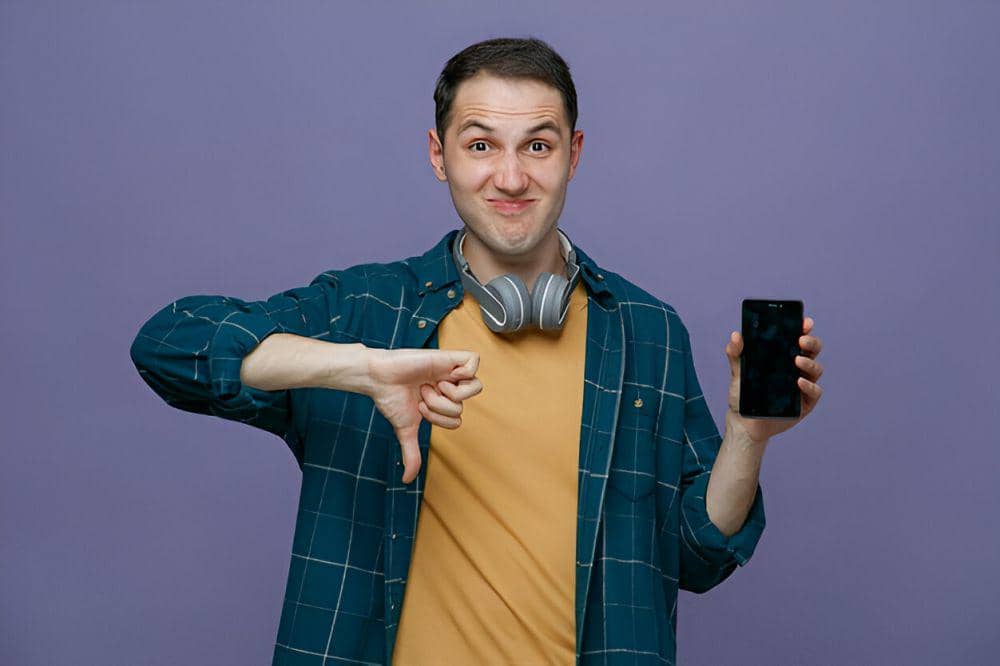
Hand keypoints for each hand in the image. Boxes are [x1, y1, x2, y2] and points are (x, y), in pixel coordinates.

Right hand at [365, 348, 482, 483]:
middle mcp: (448, 387)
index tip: (421, 409)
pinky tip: (445, 376)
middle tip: (423, 396)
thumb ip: (411, 453)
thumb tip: (407, 480)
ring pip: (475, 387)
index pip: (458, 420)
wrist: (379, 378)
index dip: (441, 420)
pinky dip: (464, 372)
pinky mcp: (448, 357)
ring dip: (450, 393)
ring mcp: (449, 371)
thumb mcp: (406, 429)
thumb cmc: (391, 399)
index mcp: (441, 401)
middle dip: (440, 407)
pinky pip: (474, 360)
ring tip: (432, 385)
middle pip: (464, 407)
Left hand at [724, 316, 823, 444]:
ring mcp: (803, 386)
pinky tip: (799, 382)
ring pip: (816, 370)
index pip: (799, 339)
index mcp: (785, 358)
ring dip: (809, 363)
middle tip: (801, 340)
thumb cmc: (744, 394)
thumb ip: (736, 353)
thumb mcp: (738, 372)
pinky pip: (815, 392)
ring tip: (797, 360)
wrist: (744, 422)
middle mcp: (797, 369)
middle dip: (812, 342)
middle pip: (813, 351)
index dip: (805, 329)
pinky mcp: (805, 403)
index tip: (804, 322)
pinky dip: (809, 386)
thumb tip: (736, 335)